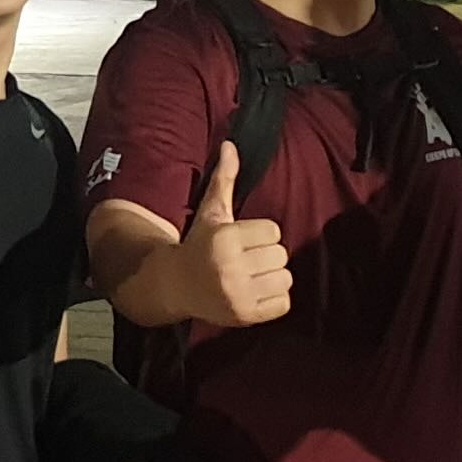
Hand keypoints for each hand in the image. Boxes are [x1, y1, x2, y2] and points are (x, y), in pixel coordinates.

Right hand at [177, 140, 290, 326]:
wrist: (175, 285)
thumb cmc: (200, 244)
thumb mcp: (211, 212)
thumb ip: (224, 179)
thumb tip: (231, 145)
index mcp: (224, 239)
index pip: (274, 231)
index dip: (260, 234)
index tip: (241, 241)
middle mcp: (230, 268)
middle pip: (281, 254)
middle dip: (266, 256)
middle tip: (246, 260)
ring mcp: (238, 295)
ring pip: (285, 278)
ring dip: (273, 277)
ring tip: (251, 276)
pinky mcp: (246, 316)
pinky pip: (283, 303)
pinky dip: (274, 300)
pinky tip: (254, 293)